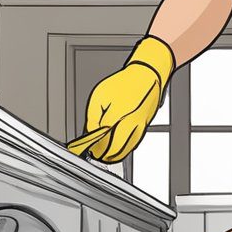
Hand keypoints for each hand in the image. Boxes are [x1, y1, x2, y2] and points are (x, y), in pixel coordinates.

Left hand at [84, 36, 174, 162]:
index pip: (100, 139)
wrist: (146, 76)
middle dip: (102, 154)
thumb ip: (93, 116)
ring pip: (126, 149)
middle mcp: (128, 123)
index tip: (84, 149)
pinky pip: (134, 143)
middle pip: (113, 149)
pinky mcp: (145, 126)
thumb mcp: (100, 95)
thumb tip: (90, 131)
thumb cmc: (124, 82)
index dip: (91, 147)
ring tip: (104, 156)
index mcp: (115, 115)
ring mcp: (138, 126)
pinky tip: (119, 150)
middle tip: (93, 154)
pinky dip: (125, 149)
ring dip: (114, 155)